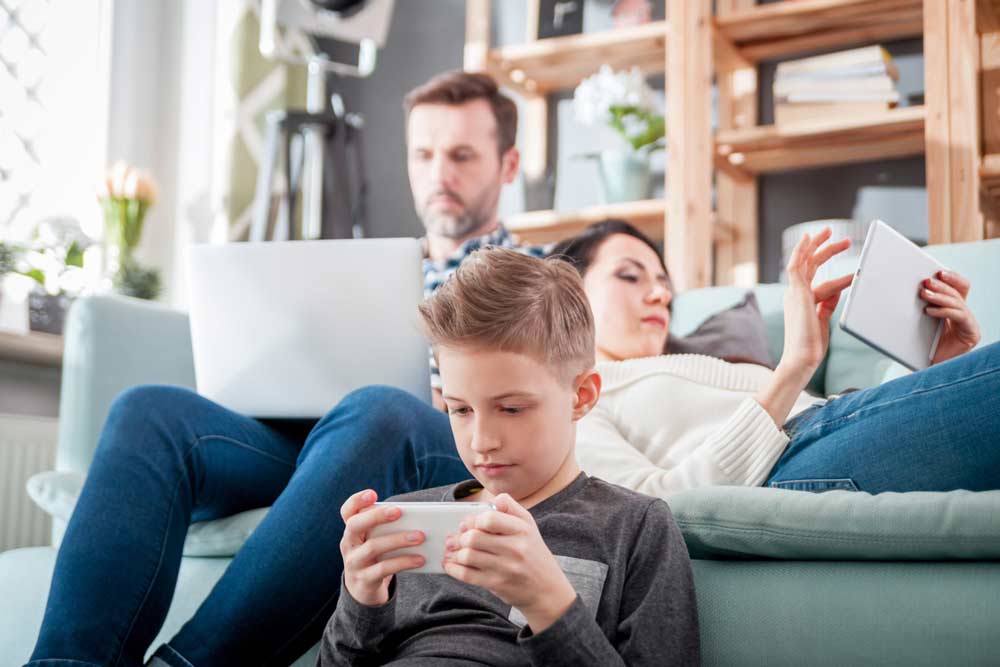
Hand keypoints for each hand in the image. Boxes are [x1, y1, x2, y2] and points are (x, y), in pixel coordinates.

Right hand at [340, 490, 425, 606]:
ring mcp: (354, 563)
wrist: (363, 590)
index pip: (347, 511)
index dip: (357, 500)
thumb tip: (419, 517)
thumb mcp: (375, 540)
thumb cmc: (375, 557)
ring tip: (421, 536)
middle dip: (377, 516)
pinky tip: (420, 559)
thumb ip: (387, 527)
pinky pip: (384, 568)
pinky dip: (404, 562)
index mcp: (352, 531)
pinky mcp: (365, 580)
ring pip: (373, 547)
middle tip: (398, 511)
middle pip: (355, 525)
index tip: (373, 494)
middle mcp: (348, 544)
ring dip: (399, 540)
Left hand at [443, 494, 575, 632]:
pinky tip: (451, 564)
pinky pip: (467, 575)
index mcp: (522, 529)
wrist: (548, 589)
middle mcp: (515, 548)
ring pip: (467, 556)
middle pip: (473, 537)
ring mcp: (506, 568)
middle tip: (455, 538)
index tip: (468, 524)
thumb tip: (491, 500)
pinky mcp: (497, 584)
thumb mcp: (529, 525)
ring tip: (455, 551)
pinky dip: (453, 568)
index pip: (489, 519)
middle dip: (459, 537)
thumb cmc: (533, 553)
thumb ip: (510, 507)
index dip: (473, 520)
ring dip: (456, 553)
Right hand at [778, 227, 854, 379]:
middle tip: (837, 235)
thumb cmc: (811, 345)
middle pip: (809, 264)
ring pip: (803, 261)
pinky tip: (808, 238)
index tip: (842, 254)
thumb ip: (828, 303)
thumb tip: (839, 288)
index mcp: (801, 300)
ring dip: (816, 245)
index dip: (827, 263)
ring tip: (829, 231)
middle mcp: (795, 294)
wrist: (802, 358)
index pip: (813, 275)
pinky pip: (796, 267)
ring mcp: (794, 293)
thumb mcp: (823, 319)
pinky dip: (800, 251)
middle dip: (823, 248)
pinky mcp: (797, 293)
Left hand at [923, 270, 980, 363]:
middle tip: (925, 282)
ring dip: (939, 297)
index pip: (959, 287)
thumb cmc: (922, 346)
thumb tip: (905, 289)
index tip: (937, 271)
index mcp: (954, 308)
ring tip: (924, 294)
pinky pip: (959, 317)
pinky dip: (944, 311)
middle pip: (957, 293)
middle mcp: (964, 314)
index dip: (952, 278)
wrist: (929, 369)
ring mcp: (969, 323)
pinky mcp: (971, 334)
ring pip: (957, 303)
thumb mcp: (919, 322)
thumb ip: (919, 306)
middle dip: (941, 286)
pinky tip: (929, 310)